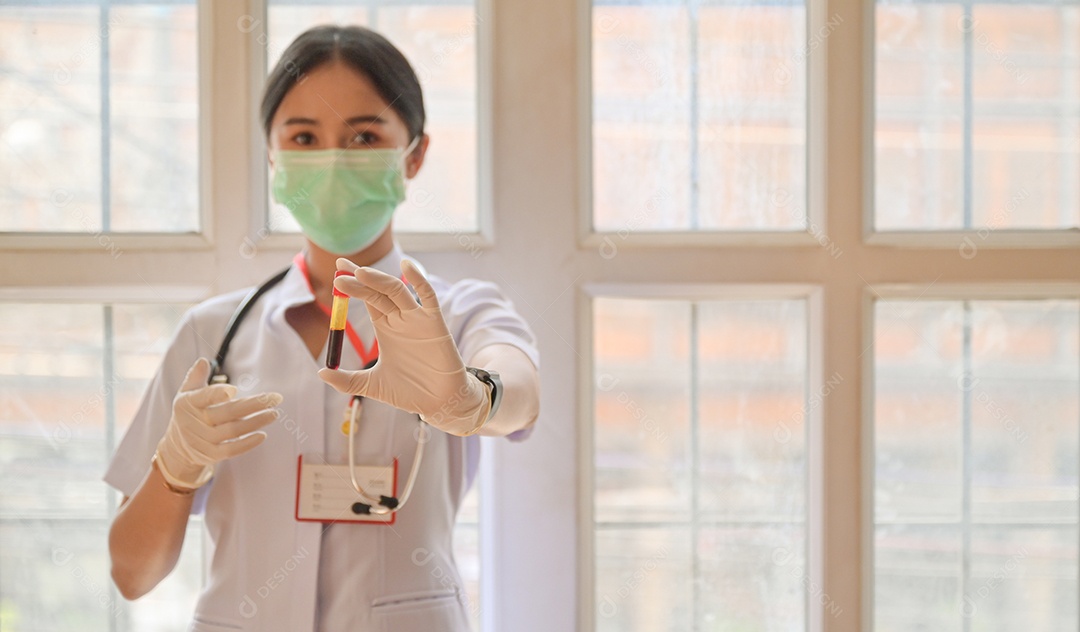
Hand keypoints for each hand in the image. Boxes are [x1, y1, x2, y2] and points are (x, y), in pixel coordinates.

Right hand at [155, 358, 282, 489]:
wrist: (176, 447)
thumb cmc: (189, 412)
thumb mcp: (187, 393)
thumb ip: (196, 377)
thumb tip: (203, 361)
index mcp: (188, 403)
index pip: (203, 397)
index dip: (218, 393)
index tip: (235, 389)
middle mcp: (194, 422)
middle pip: (228, 412)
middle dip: (254, 405)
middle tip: (275, 398)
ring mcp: (202, 440)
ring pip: (233, 430)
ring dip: (257, 422)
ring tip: (274, 413)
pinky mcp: (210, 455)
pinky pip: (232, 450)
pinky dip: (247, 443)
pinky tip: (263, 434)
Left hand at [317, 258, 490, 434]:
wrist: (439, 403)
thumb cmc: (409, 393)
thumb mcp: (371, 385)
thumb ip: (346, 380)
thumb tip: (320, 372)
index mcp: (385, 327)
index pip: (367, 298)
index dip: (352, 285)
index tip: (336, 275)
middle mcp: (400, 318)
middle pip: (377, 291)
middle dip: (359, 278)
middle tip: (340, 268)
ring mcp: (417, 318)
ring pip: (396, 291)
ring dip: (378, 280)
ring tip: (359, 272)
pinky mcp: (435, 322)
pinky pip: (428, 296)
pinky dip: (419, 279)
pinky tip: (407, 266)